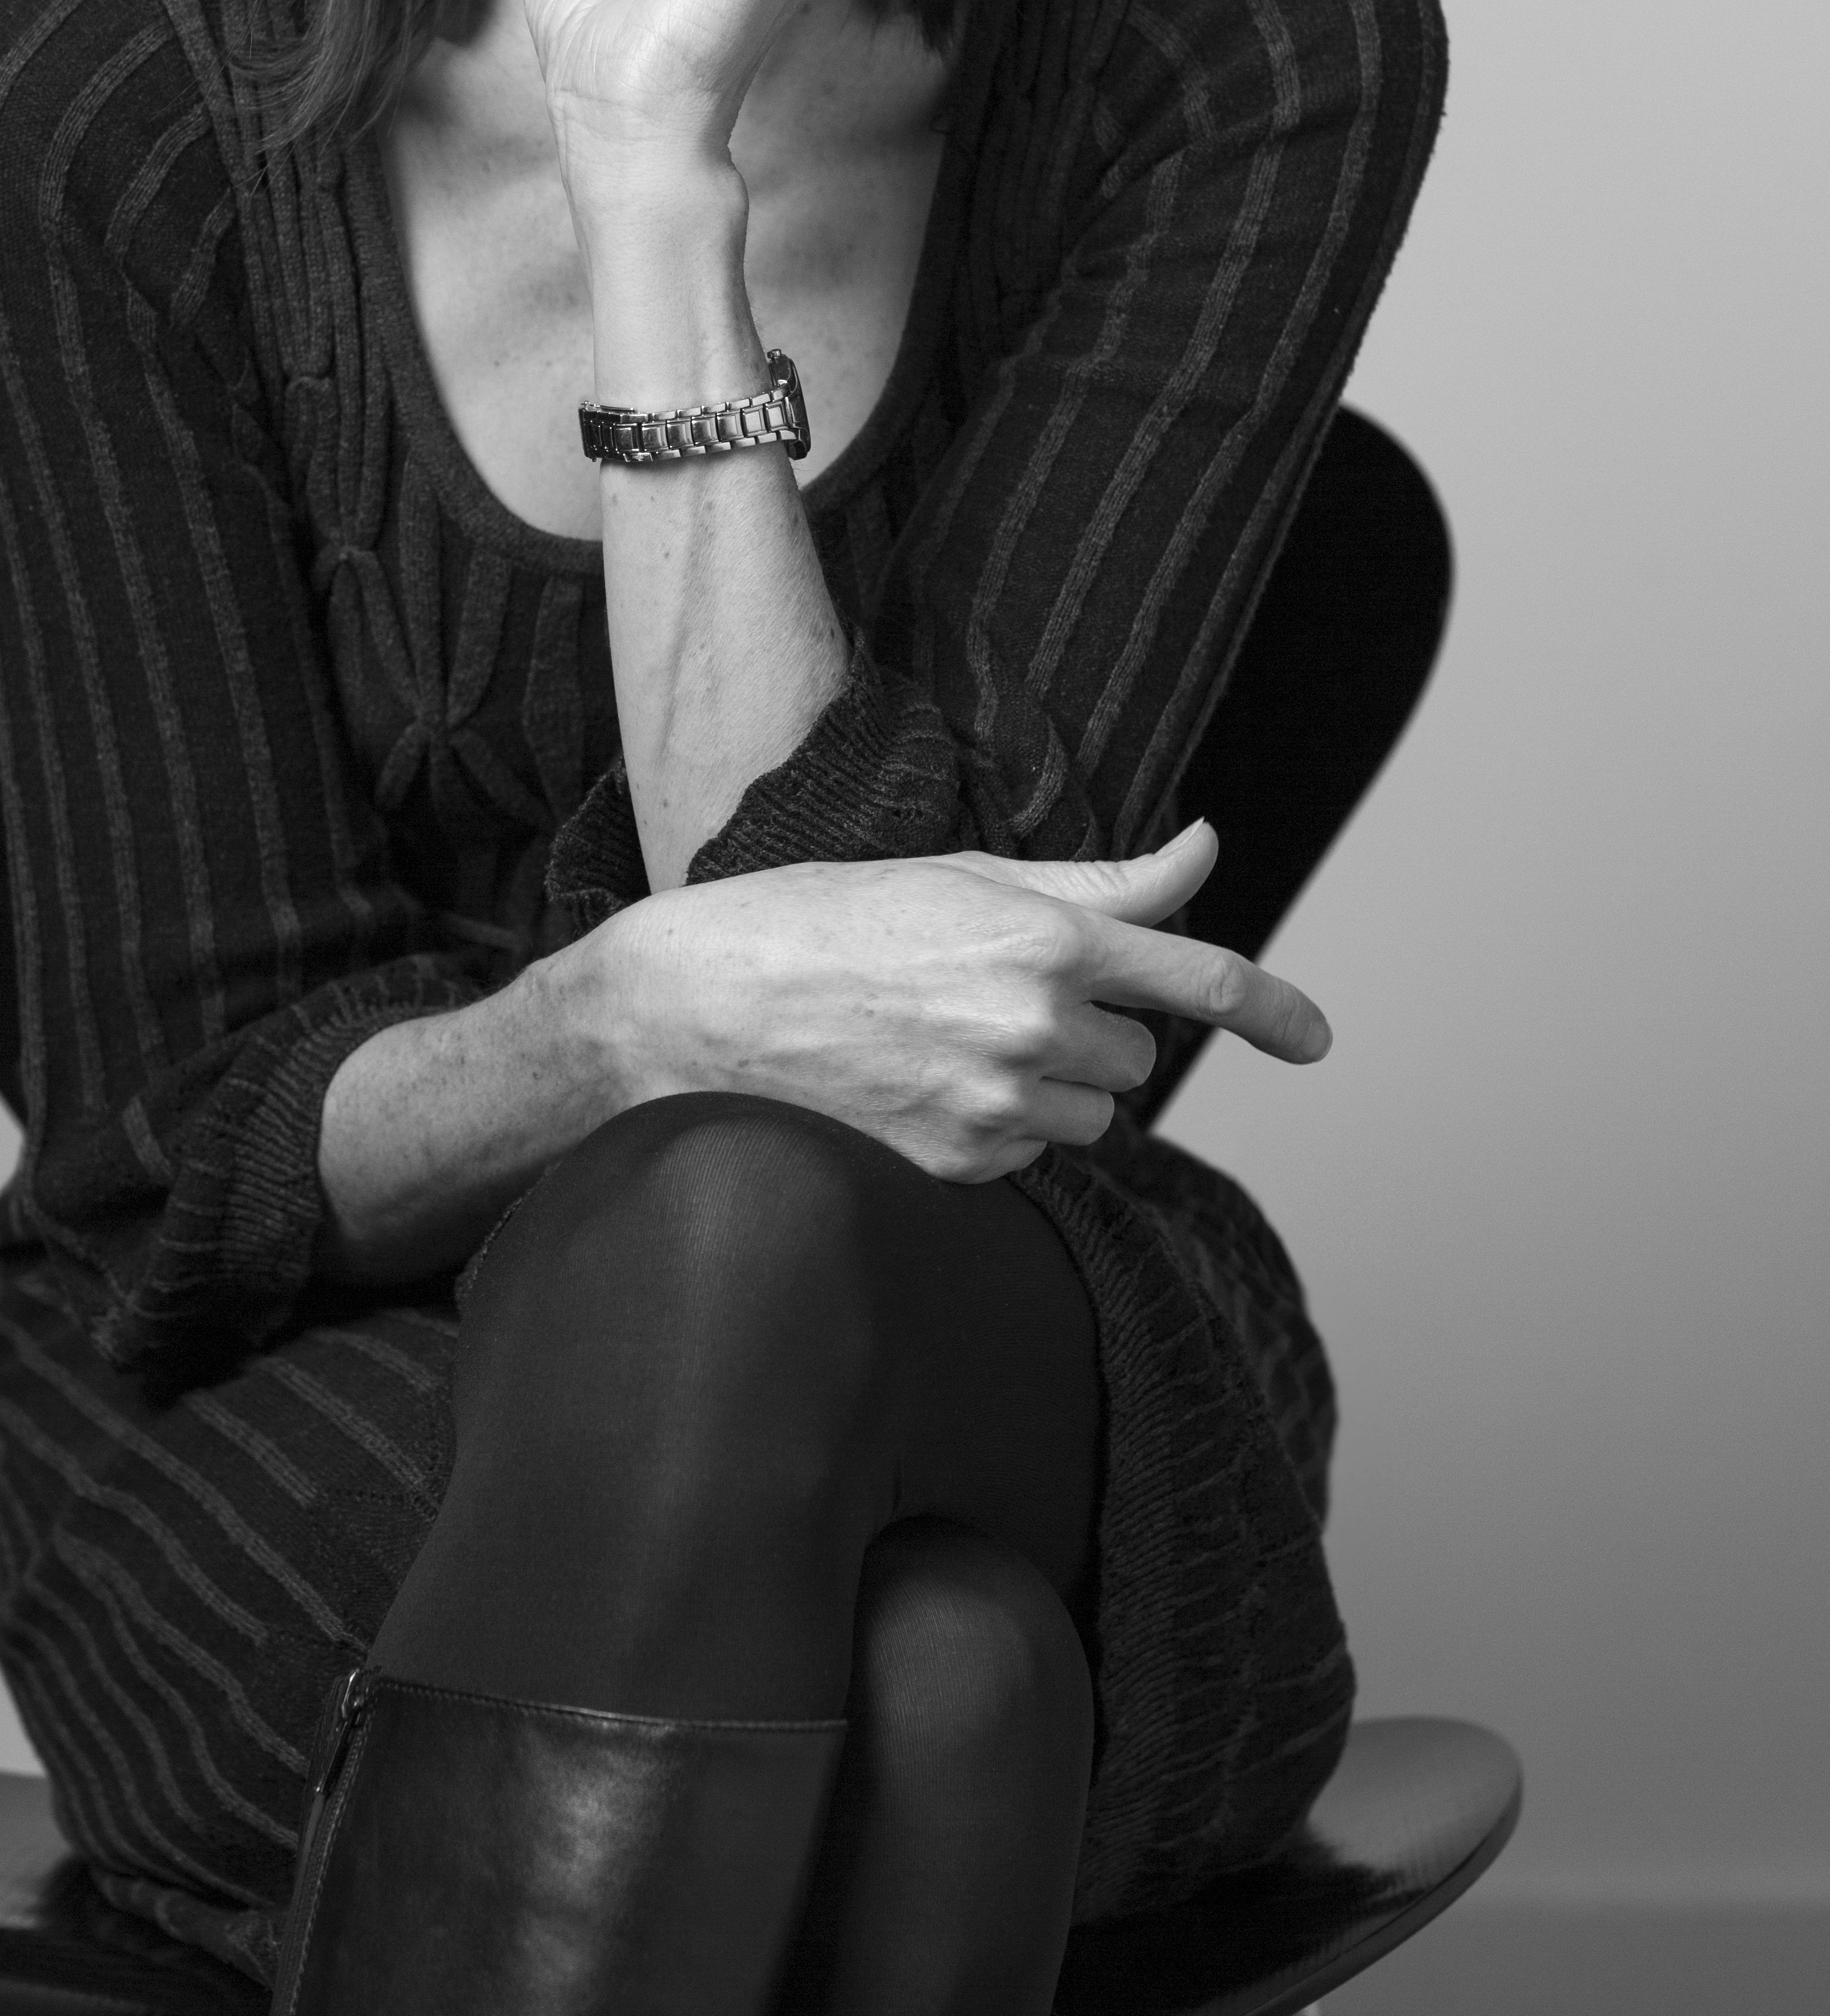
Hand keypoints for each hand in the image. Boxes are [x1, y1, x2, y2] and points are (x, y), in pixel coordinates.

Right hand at [602, 820, 1330, 1183]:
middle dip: (1092, 1029)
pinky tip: (918, 1085)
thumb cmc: (825, 920)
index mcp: (1043, 938)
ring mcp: (997, 1105)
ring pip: (1090, 1111)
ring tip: (946, 1042)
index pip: (1199, 979)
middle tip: (994, 998)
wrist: (698, 1006)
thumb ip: (1102, 883)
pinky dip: (997, 1128)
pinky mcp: (959, 1167)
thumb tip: (1206, 848)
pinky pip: (1029, 1155)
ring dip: (1049, 1084)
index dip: (1273, 1008)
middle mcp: (1034, 1024)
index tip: (1317, 1039)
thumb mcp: (964, 878)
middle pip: (1137, 1053)